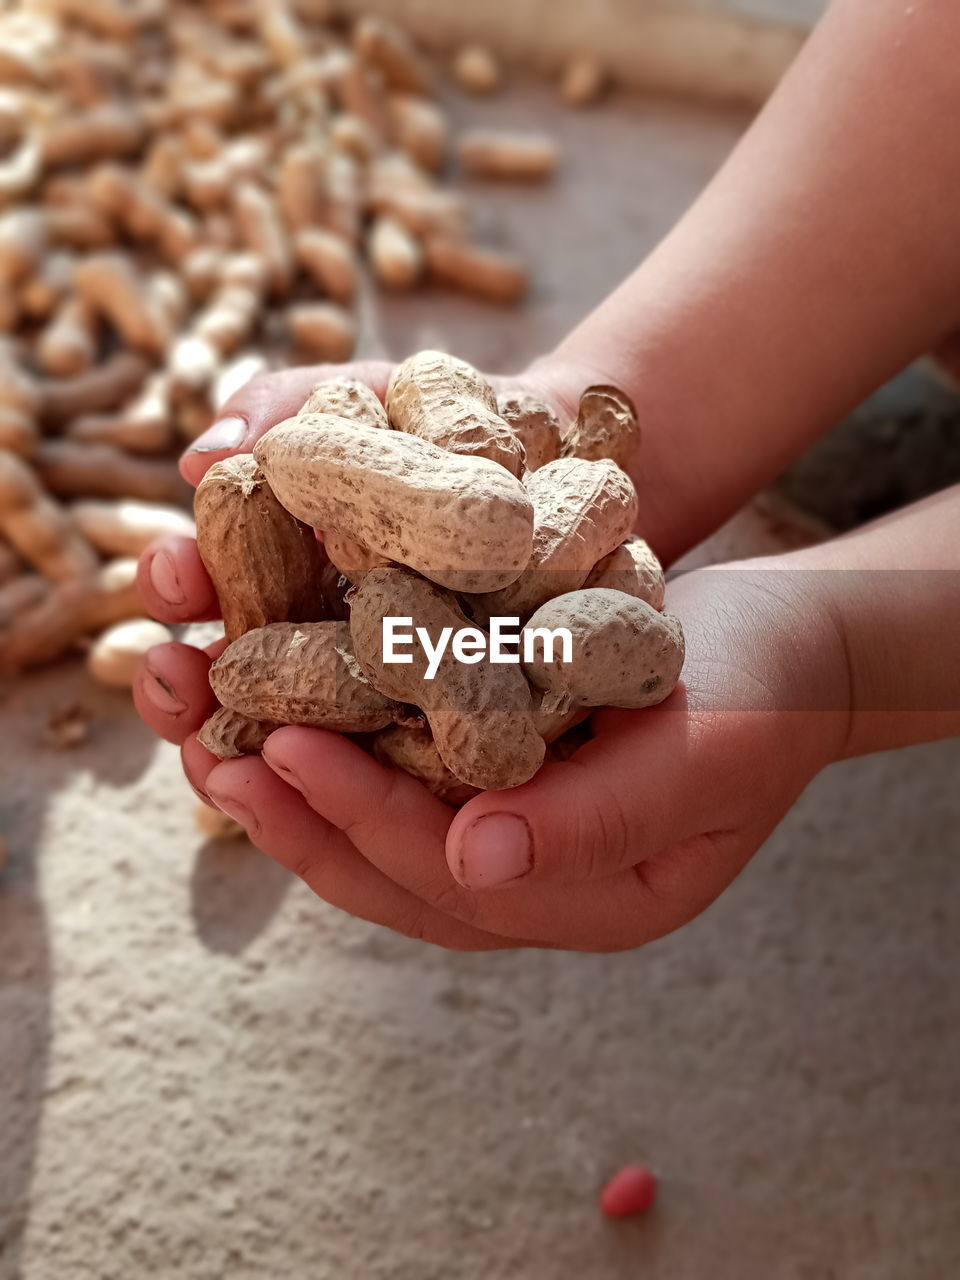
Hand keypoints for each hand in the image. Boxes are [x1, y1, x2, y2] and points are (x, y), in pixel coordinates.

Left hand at [135, 534, 851, 950]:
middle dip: (300, 821)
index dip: (365, 820)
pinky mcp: (504, 771)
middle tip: (208, 761)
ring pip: (388, 829)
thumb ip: (598, 819)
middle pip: (398, 874)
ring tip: (214, 735)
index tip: (283, 749)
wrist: (789, 641)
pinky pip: (406, 772)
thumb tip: (474, 866)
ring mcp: (519, 830)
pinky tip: (283, 695)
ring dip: (300, 787)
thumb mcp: (704, 753)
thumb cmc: (764, 693)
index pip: (456, 884)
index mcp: (595, 901)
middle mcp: (541, 880)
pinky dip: (343, 737)